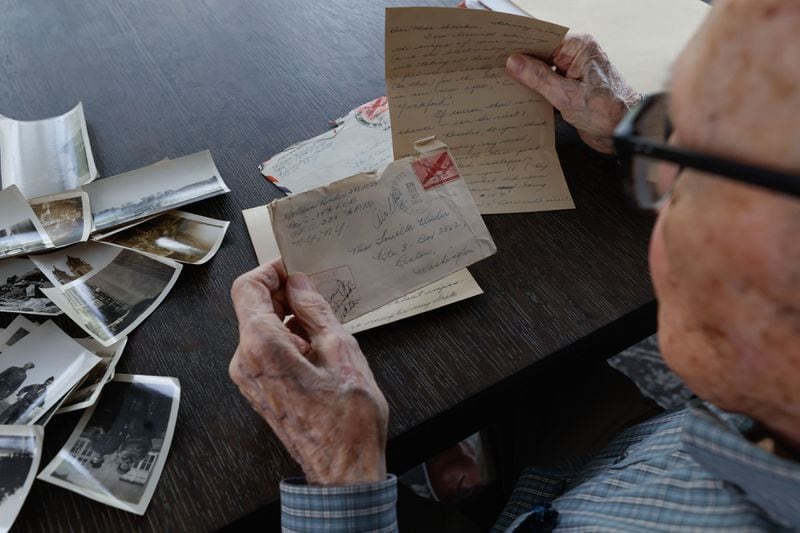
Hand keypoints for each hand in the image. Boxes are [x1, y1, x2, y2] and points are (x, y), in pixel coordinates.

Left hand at [229, 259, 388, 485]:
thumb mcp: (340, 349)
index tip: (294, 267)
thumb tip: (300, 284)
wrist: (343, 468)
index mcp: (261, 347)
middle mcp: (245, 361)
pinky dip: (286, 338)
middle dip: (282, 293)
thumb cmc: (347, 419)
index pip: (246, 287)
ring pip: (259, 328)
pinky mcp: (258, 390)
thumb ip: (315, 310)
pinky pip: (264, 350)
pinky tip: (317, 346)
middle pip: (251, 307)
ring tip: (324, 325)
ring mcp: (249, 379)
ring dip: (287, 317)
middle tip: (316, 291)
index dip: (270, 270)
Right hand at [506, 34, 640, 153]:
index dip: (523, 48)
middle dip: (523, 66)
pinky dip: (538, 92)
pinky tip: (522, 99)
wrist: (623, 133)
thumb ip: (538, 78)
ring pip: (544, 72)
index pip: (544, 41)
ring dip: (529, 82)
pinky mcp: (573, 89)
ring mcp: (575, 73)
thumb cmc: (605, 112)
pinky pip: (550, 85)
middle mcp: (578, 57)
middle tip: (500, 73)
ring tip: (507, 86)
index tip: (502, 55)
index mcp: (580, 48)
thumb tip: (515, 62)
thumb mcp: (565, 95)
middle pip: (542, 56)